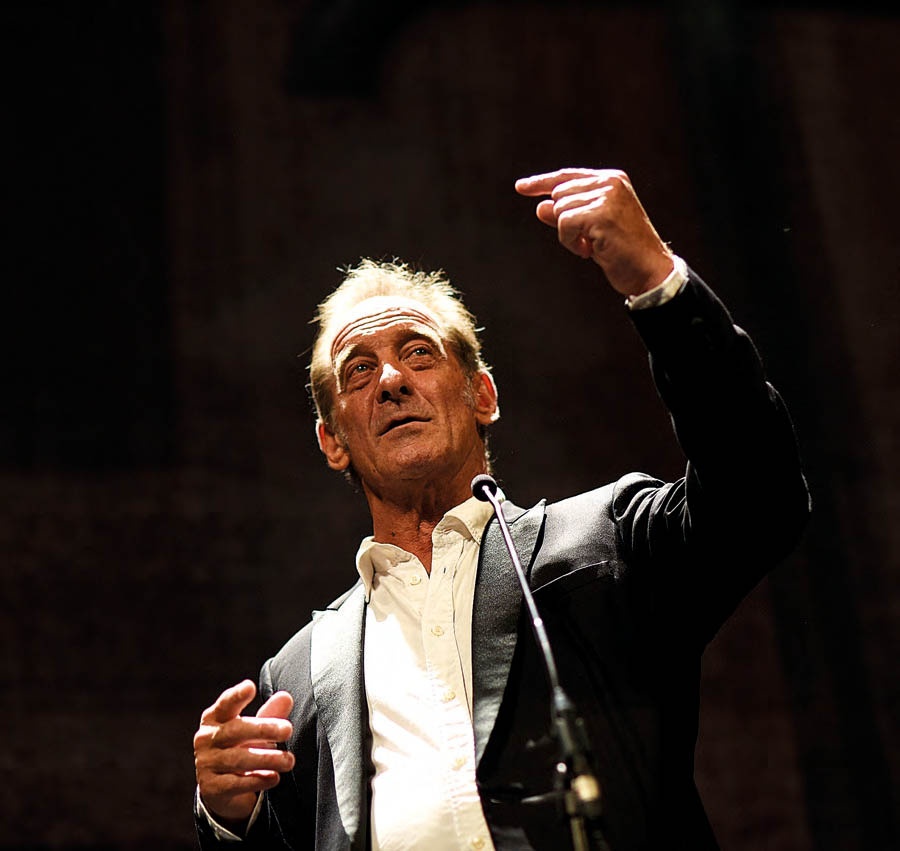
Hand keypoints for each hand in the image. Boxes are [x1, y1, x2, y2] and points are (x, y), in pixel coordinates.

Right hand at [194, 679, 294, 824]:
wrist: (222, 788)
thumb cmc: (241, 747)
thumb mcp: (254, 730)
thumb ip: (269, 714)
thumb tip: (286, 697)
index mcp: (215, 718)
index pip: (226, 704)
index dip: (237, 695)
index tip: (250, 687)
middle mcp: (207, 739)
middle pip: (235, 730)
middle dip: (264, 729)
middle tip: (288, 729)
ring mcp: (206, 764)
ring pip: (238, 759)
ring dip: (267, 759)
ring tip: (289, 760)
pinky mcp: (212, 788)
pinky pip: (236, 784)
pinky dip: (257, 780)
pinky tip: (274, 777)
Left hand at [515, 168, 673, 296]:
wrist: (649, 270)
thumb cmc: (622, 252)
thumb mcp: (589, 231)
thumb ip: (566, 215)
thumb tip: (539, 207)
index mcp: (612, 180)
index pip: (567, 177)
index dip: (541, 182)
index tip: (521, 187)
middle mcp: (610, 182)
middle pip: (559, 195)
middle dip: (564, 223)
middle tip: (586, 242)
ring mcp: (607, 195)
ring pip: (559, 210)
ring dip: (568, 236)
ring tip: (591, 247)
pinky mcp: (602, 212)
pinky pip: (564, 224)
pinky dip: (570, 242)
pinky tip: (588, 251)